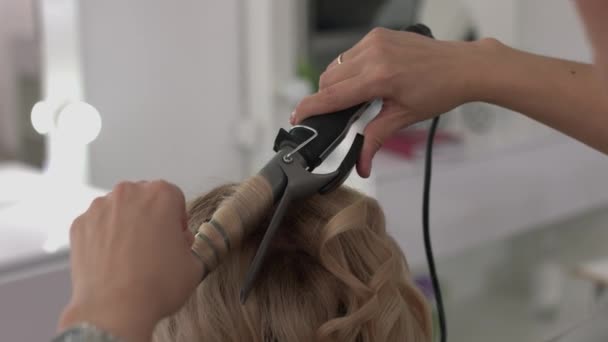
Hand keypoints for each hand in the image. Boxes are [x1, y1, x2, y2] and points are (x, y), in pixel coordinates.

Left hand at [58, 181, 201, 341]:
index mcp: (161, 194)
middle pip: (144, 198)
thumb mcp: (194, 264)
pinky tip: (112, 259)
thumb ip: (190, 244)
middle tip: (154, 246)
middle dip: (150, 217)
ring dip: (126, 224)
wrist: (115, 309)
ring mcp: (100, 207)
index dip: (177, 220)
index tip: (175, 237)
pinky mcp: (79, 224)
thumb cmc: (155, 286)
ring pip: (119, 209)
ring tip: (131, 256)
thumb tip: (180, 241)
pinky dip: (104, 236)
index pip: (175, 198)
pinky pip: (97, 224)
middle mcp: (129, 193)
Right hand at [292, 27, 496, 176]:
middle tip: (338, 114)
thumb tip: (361, 166)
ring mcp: (375, 41)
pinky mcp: (378, 35)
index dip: (309, 109)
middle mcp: (373, 55)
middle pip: (328, 80)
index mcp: (379, 78)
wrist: (462, 66)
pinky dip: (350, 69)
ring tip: (357, 96)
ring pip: (336, 65)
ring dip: (337, 83)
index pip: (331, 96)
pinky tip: (366, 79)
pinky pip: (350, 54)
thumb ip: (374, 140)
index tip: (297, 119)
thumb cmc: (439, 91)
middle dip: (326, 98)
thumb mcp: (403, 118)